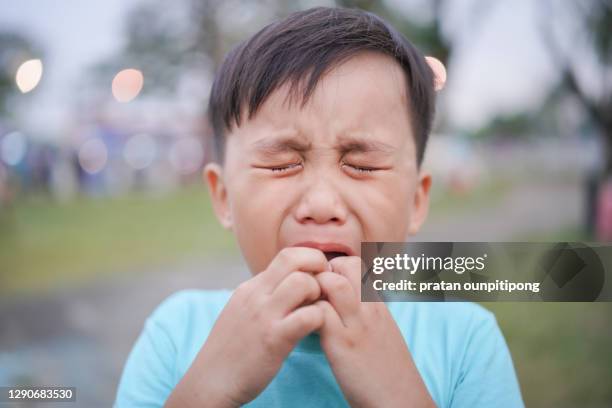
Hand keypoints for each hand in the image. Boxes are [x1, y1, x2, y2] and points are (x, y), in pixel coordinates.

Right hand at [165, 247, 328, 406]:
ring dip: (320, 294)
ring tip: (318, 311)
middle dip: (319, 267)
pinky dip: (320, 319)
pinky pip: (308, 316)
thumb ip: (262, 296)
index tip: (319, 279)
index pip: (286, 255)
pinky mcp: (274, 339)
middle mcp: (256, 295)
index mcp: (251, 288)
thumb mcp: (241, 311)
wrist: (211, 381)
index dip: (310, 261)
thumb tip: (284, 284)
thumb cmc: (230, 350)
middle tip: (327, 288)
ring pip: (304, 283)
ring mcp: (264, 316)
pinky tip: (316, 329)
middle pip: (295, 259)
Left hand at [314, 256, 435, 407]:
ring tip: (306, 309)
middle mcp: (369, 307)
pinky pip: (319, 312)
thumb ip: (365, 310)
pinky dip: (306, 313)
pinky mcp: (342, 344)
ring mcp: (356, 324)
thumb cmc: (387, 369)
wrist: (399, 400)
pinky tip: (303, 327)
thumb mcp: (383, 330)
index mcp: (378, 303)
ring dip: (312, 289)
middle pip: (343, 264)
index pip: (355, 264)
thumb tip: (342, 298)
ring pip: (331, 282)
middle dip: (321, 271)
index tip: (321, 287)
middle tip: (311, 295)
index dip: (333, 268)